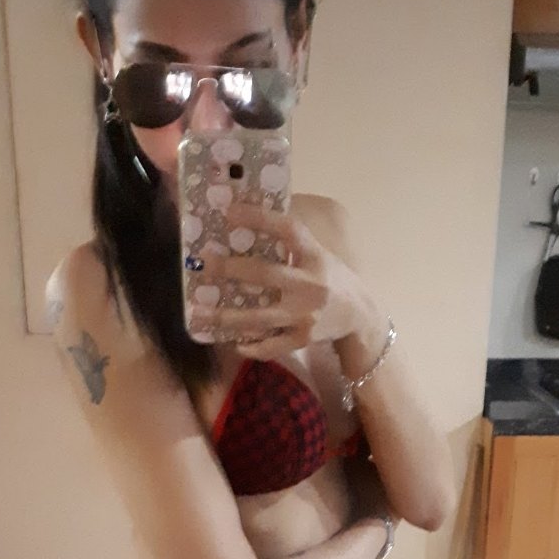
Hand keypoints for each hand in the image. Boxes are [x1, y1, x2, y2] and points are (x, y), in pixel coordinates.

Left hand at [193, 204, 385, 359]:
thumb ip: (291, 242)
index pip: (288, 230)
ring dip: (226, 316)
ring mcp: (305, 315)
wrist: (360, 316)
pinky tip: (233, 342)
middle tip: (205, 263)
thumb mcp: (318, 254)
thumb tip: (250, 218)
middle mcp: (310, 285)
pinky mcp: (302, 339)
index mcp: (315, 256)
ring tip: (198, 312)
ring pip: (259, 318)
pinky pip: (270, 345)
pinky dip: (250, 346)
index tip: (230, 211)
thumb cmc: (332, 278)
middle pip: (265, 275)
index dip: (260, 218)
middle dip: (231, 268)